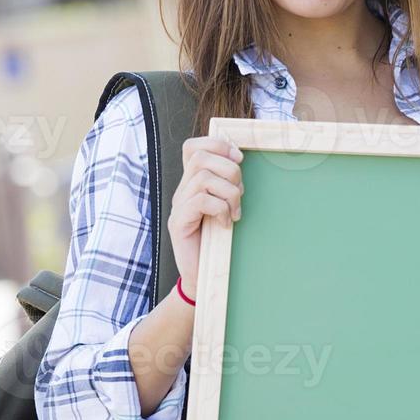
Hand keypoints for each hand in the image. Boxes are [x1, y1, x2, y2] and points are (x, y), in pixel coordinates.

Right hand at [167, 136, 244, 299]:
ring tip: (235, 212)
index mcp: (194, 183)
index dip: (216, 144)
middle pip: (200, 157)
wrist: (204, 275)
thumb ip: (230, 186)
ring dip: (229, 193)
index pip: (192, 147)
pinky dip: (220, 210)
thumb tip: (242, 162)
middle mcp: (182, 191)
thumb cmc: (219, 240)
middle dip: (230, 170)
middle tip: (241, 194)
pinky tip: (226, 224)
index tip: (239, 159)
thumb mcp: (228, 207)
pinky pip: (201, 201)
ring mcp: (178, 206)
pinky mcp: (178, 223)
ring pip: (203, 178)